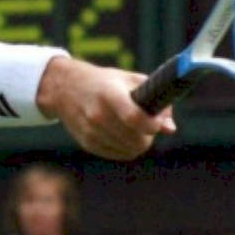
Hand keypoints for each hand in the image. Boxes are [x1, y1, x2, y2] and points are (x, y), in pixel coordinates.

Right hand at [35, 57, 174, 159]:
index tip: (157, 123)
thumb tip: (169, 128)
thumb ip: (155, 100)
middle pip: (136, 140)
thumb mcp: (130, 80)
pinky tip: (124, 135)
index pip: (135, 118)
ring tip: (135, 129)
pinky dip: (126, 147)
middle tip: (147, 125)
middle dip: (148, 136)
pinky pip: (118, 154)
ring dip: (139, 142)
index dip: (153, 125)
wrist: (65, 88)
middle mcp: (98, 115)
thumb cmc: (104, 82)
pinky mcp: (87, 143)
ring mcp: (91, 131)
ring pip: (130, 150)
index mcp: (110, 94)